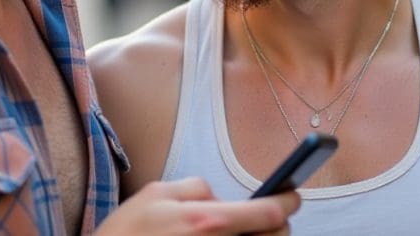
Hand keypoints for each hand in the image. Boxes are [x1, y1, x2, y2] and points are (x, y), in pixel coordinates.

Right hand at [96, 177, 298, 234]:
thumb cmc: (126, 235)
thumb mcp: (155, 194)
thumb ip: (195, 188)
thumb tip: (220, 199)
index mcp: (207, 222)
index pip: (267, 213)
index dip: (287, 202)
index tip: (293, 195)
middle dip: (276, 225)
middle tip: (266, 217)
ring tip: (239, 229)